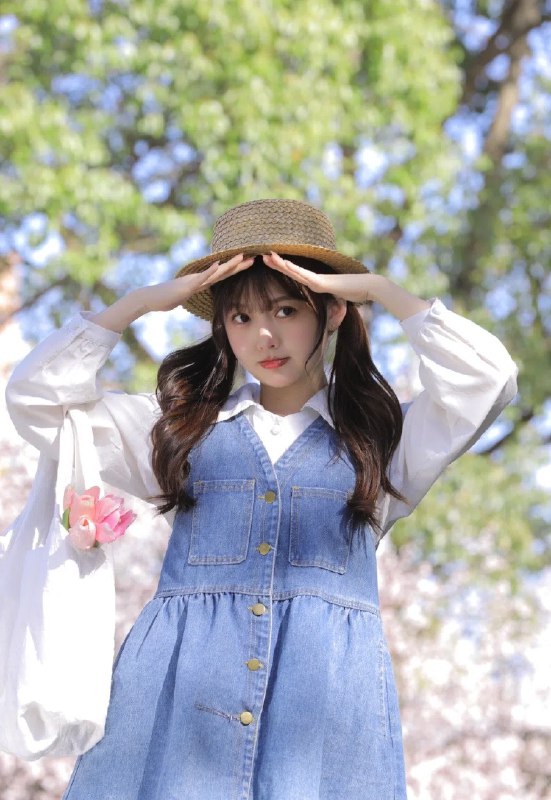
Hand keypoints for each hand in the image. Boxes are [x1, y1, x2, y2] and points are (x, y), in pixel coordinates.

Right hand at [139, 253, 255, 312]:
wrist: (150, 298)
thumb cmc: (165, 299)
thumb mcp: (184, 297)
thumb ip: (192, 293)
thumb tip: (197, 293)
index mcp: (201, 282)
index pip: (222, 275)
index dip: (236, 269)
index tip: (249, 263)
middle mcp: (199, 279)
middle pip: (223, 271)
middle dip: (239, 264)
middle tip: (254, 257)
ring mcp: (194, 281)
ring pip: (215, 272)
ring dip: (229, 265)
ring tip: (242, 257)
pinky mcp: (187, 286)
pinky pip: (201, 278)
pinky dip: (211, 271)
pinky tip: (219, 265)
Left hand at [262, 252, 375, 303]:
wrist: (368, 287)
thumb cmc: (356, 293)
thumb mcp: (338, 301)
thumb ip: (331, 303)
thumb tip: (331, 307)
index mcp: (316, 283)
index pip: (295, 275)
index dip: (282, 268)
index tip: (271, 262)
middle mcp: (314, 279)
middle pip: (291, 269)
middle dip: (276, 262)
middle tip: (262, 254)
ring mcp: (317, 279)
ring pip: (293, 270)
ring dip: (279, 263)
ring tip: (266, 255)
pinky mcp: (321, 283)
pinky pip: (302, 276)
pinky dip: (291, 269)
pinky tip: (281, 263)